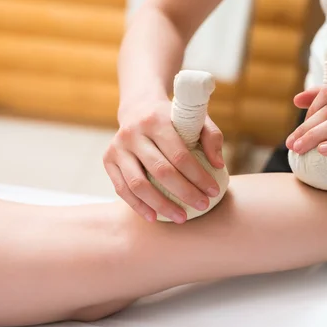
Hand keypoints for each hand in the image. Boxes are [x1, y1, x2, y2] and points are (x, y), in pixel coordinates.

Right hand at [103, 100, 224, 223]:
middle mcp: (133, 133)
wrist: (138, 108)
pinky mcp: (107, 159)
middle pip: (160, 171)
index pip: (179, 155)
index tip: (214, 192)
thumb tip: (218, 166)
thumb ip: (212, 137)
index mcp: (156, 120)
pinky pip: (122, 189)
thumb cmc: (172, 118)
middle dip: (184, 193)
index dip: (198, 177)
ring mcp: (117, 147)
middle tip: (202, 206)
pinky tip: (154, 218)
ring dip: (161, 205)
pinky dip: (138, 206)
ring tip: (181, 218)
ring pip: (138, 185)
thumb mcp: (194, 118)